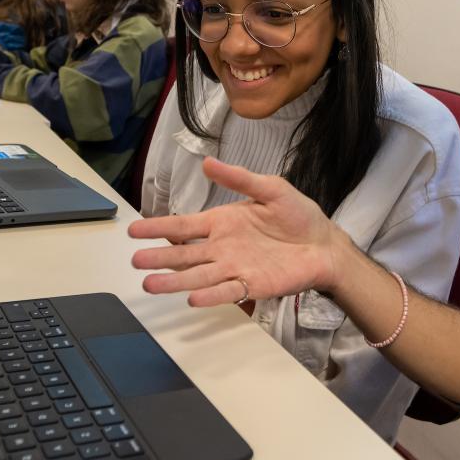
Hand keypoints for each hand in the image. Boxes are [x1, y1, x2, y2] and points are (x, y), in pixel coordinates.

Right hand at [129, 158, 350, 306]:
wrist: (324, 244)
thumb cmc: (299, 216)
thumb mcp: (270, 188)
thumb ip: (239, 178)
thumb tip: (208, 162)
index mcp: (222, 222)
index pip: (183, 225)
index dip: (158, 228)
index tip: (134, 230)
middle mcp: (222, 248)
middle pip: (184, 254)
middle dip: (159, 257)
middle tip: (135, 260)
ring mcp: (235, 268)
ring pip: (198, 276)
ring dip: (174, 281)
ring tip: (150, 284)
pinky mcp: (252, 286)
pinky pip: (226, 292)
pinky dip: (210, 295)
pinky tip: (191, 297)